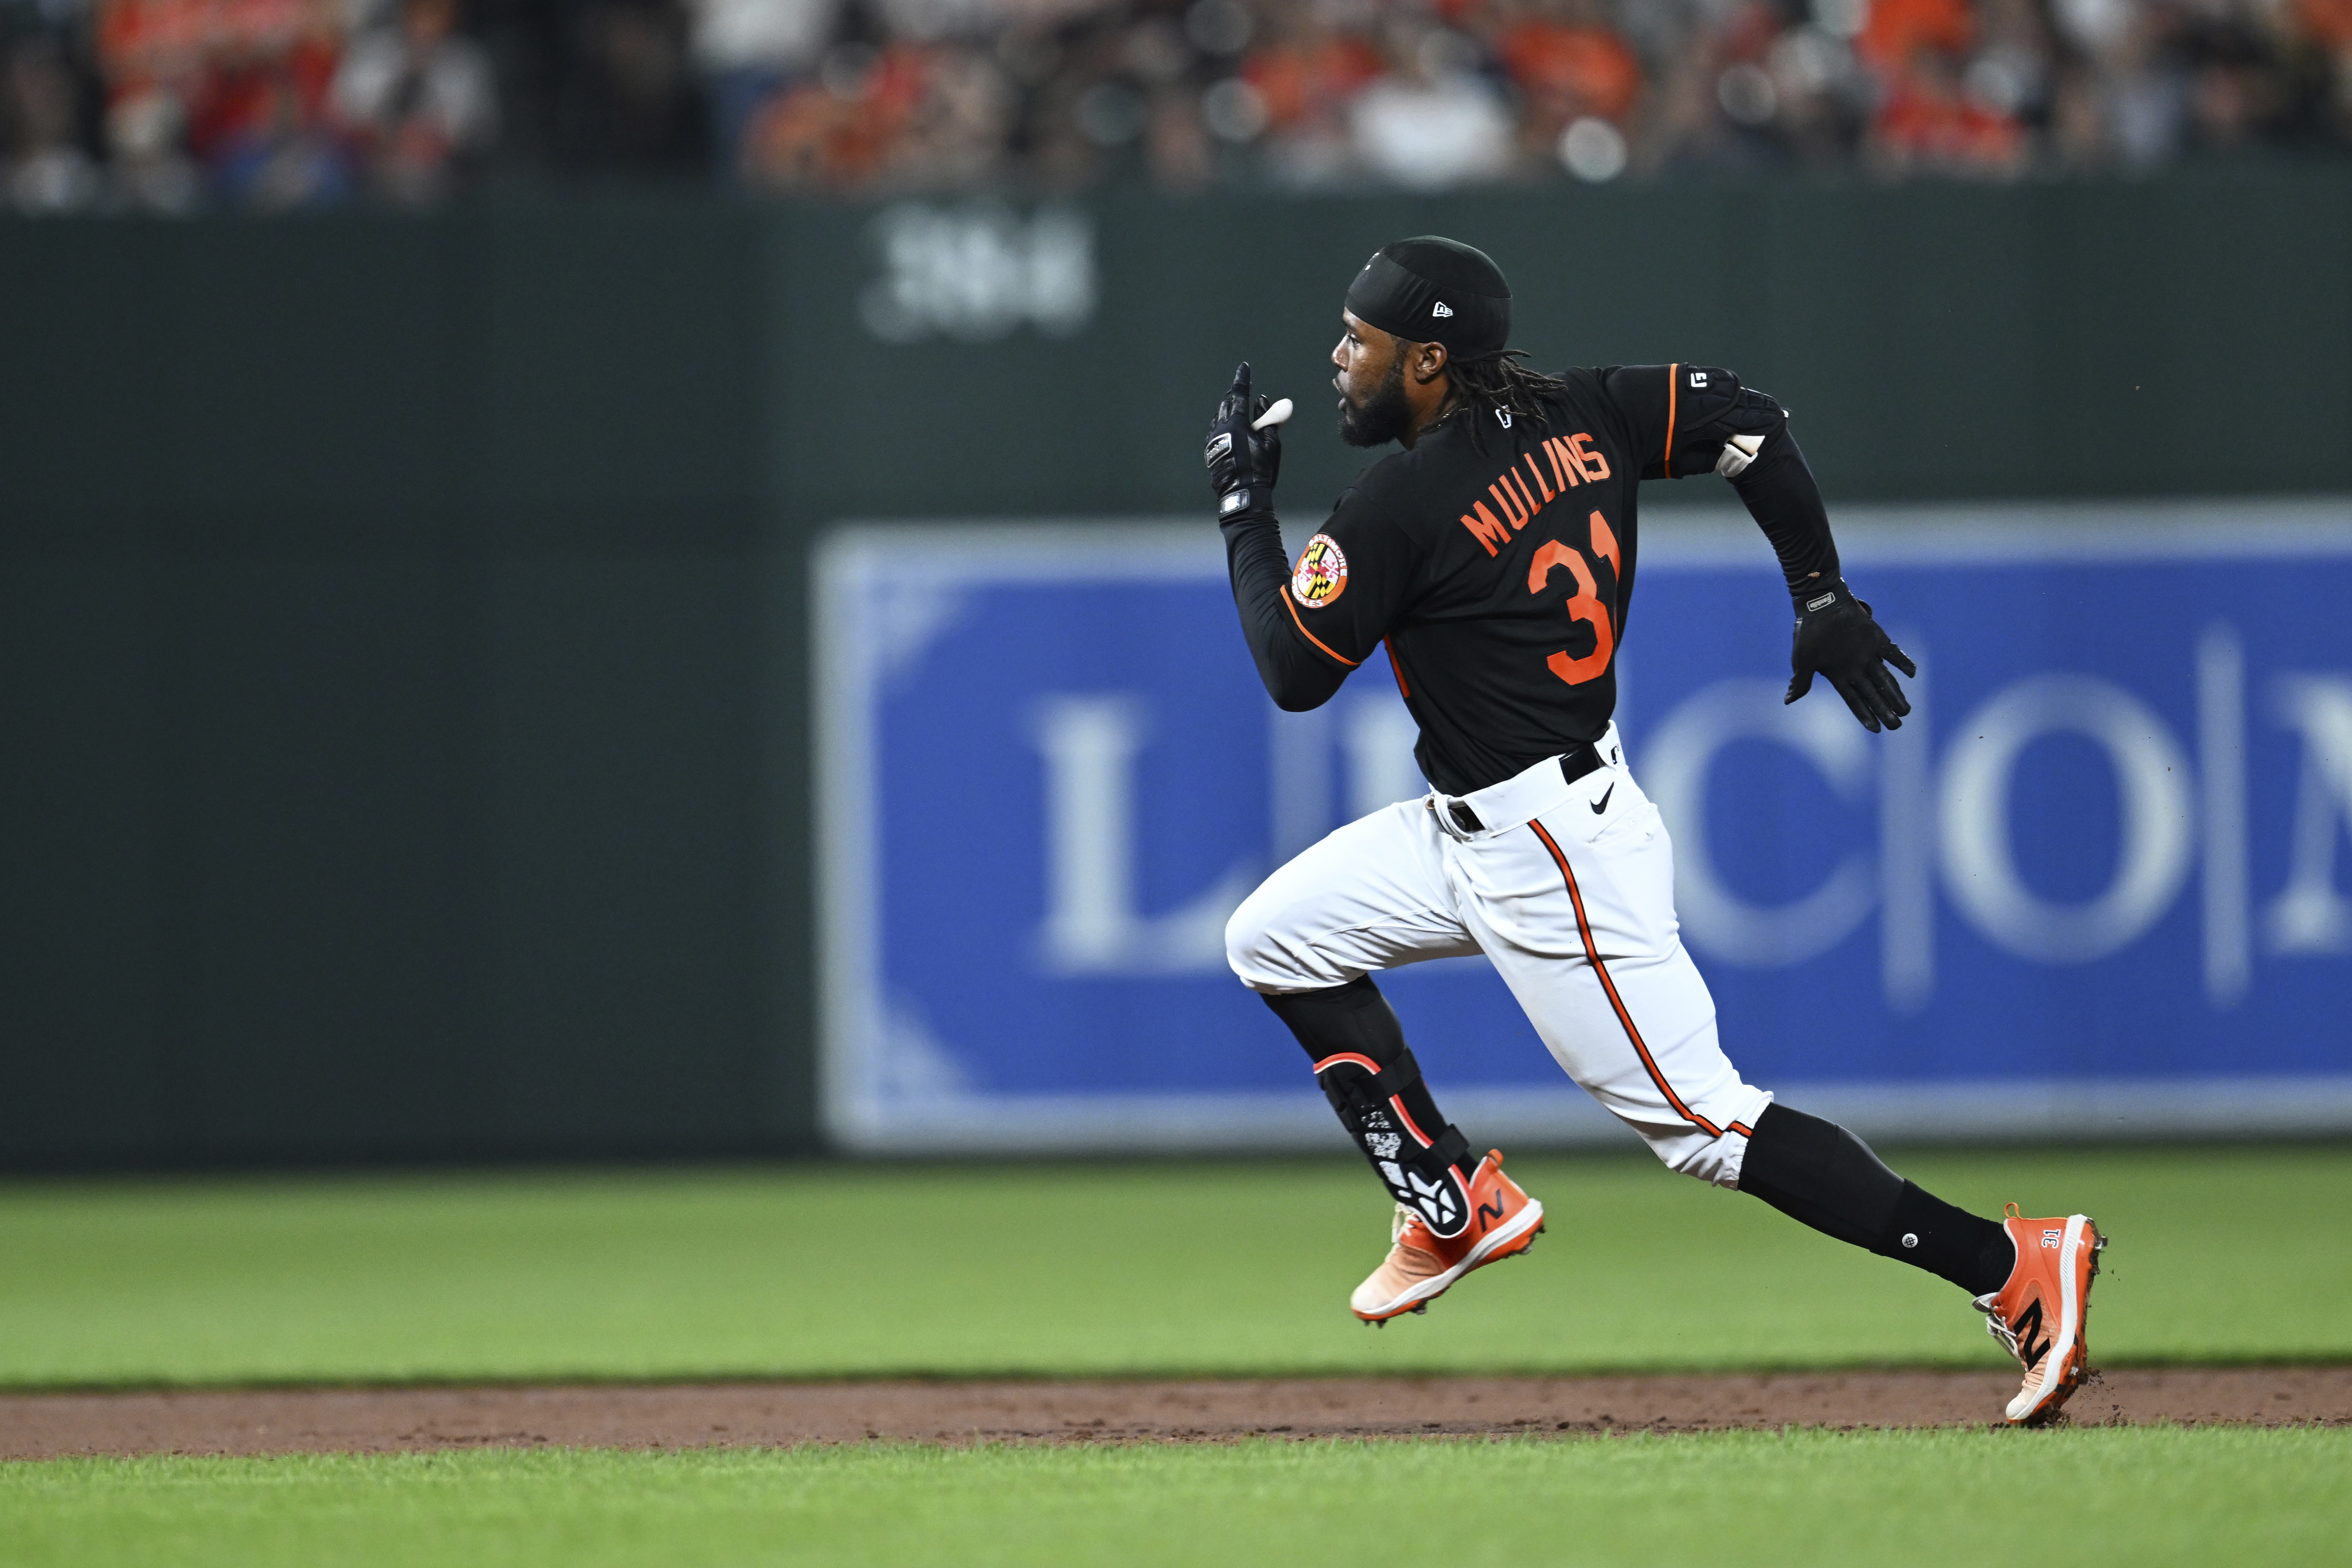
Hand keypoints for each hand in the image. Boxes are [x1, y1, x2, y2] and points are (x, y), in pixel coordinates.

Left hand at [1205, 362, 1280, 520]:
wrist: (1240, 494)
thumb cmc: (1258, 469)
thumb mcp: (1270, 442)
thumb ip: (1268, 419)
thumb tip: (1263, 401)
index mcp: (1235, 423)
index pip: (1239, 395)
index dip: (1242, 380)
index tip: (1244, 368)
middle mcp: (1220, 429)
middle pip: (1226, 404)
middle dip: (1234, 394)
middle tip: (1241, 387)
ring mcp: (1213, 441)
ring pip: (1219, 418)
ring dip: (1228, 410)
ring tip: (1236, 407)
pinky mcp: (1211, 452)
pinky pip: (1216, 431)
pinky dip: (1224, 424)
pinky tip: (1228, 428)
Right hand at [1786, 580, 1916, 731]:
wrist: (1819, 603)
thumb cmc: (1808, 633)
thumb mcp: (1802, 660)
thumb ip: (1801, 681)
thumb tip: (1788, 701)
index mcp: (1839, 675)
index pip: (1854, 701)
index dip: (1865, 715)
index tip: (1877, 730)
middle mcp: (1855, 668)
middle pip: (1873, 694)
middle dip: (1885, 710)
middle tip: (1898, 725)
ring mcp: (1867, 655)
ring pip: (1885, 679)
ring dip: (1895, 694)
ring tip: (1906, 710)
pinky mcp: (1876, 639)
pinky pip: (1892, 653)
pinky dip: (1902, 662)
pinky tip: (1912, 673)